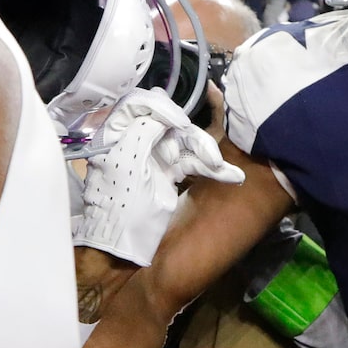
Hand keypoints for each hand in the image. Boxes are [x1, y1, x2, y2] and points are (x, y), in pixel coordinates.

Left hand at [72, 88, 243, 265]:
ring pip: (184, 142)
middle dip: (191, 134)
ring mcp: (152, 156)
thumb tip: (157, 99)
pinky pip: (191, 162)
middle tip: (209, 153)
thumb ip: (143, 128)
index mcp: (116, 135)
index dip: (162, 108)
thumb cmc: (118, 205)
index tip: (180, 122)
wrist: (121, 248)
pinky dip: (209, 168)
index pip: (139, 105)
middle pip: (168, 122)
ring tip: (220, 166)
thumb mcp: (128, 162)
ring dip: (206, 152)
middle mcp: (134, 141)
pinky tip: (231, 175)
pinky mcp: (168, 172)